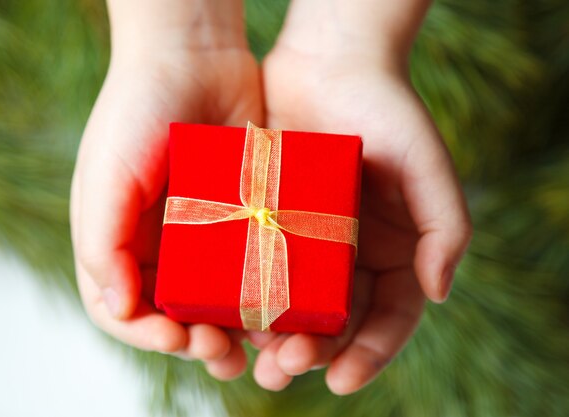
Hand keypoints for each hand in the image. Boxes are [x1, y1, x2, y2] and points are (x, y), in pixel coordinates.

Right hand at [70, 0, 260, 379]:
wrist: (194, 57)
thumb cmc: (136, 112)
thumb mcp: (106, 177)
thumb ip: (101, 244)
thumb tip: (118, 308)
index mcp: (119, 243)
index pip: (122, 310)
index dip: (144, 334)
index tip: (176, 339)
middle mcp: (160, 246)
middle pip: (173, 314)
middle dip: (195, 341)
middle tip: (220, 352)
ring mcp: (203, 234)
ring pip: (217, 299)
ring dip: (234, 328)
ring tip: (255, 346)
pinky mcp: (243, 219)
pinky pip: (252, 266)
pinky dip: (264, 290)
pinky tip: (282, 304)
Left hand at [249, 0, 471, 394]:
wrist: (329, 60)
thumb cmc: (387, 108)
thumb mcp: (427, 166)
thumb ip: (446, 228)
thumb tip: (438, 292)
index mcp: (394, 250)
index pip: (388, 317)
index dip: (371, 353)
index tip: (342, 379)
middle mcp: (351, 253)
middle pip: (336, 321)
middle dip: (314, 353)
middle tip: (285, 371)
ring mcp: (309, 239)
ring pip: (293, 304)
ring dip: (275, 338)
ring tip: (256, 362)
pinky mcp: (270, 220)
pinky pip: (259, 268)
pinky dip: (249, 297)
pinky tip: (231, 316)